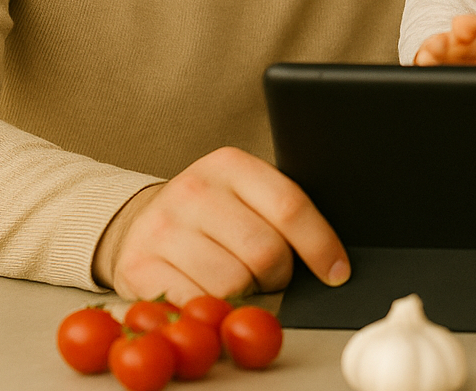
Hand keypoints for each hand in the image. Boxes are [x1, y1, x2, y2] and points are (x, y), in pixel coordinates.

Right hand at [92, 146, 349, 302]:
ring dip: (247, 296)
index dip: (320, 245)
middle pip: (265, 252)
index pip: (290, 207)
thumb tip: (334, 257)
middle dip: (280, 276)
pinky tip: (213, 299)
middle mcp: (194, 190)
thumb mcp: (245, 195)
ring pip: (233, 283)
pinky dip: (214, 312)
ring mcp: (162, 227)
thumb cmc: (211, 215)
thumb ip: (280, 213)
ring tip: (239, 283)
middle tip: (271, 277)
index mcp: (230, 165)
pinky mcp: (138, 265)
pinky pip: (196, 303)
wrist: (140, 224)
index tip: (337, 272)